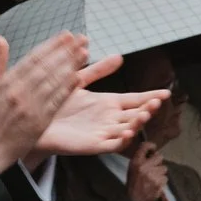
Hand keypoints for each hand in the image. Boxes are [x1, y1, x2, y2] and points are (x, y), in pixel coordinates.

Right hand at [0, 33, 90, 170]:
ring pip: (54, 82)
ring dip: (71, 66)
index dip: (51, 45)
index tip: (65, 35)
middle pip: (47, 67)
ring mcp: (31, 107)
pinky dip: (68, 89)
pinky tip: (78, 77)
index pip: (33, 59)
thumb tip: (1, 39)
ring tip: (84, 52)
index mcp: (7, 82)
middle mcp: (19, 92)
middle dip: (65, 51)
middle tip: (81, 38)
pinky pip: (56, 102)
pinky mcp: (41, 121)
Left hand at [36, 54, 165, 157]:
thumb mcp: (78, 81)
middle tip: (157, 102)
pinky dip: (122, 140)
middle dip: (149, 109)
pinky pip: (112, 145)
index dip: (151, 96)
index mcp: (109, 103)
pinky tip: (127, 132)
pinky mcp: (93, 145)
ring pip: (128, 129)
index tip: (166, 92)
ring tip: (145, 114)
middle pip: (136, 114)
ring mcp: (103, 132)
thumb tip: (118, 55)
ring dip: (138, 124)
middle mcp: (110, 118)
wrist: (35, 122)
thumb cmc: (56, 104)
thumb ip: (98, 70)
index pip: (136, 99)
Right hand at [124, 138, 169, 200]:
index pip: (145, 146)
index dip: (151, 146)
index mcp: (135, 162)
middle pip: (159, 156)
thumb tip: (152, 150)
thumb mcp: (132, 169)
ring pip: (164, 168)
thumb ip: (140, 159)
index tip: (153, 148)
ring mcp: (152, 174)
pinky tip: (154, 185)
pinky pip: (165, 178)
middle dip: (158, 162)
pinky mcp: (159, 182)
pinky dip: (161, 181)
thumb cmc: (133, 184)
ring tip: (152, 179)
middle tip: (153, 168)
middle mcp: (144, 166)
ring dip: (160, 173)